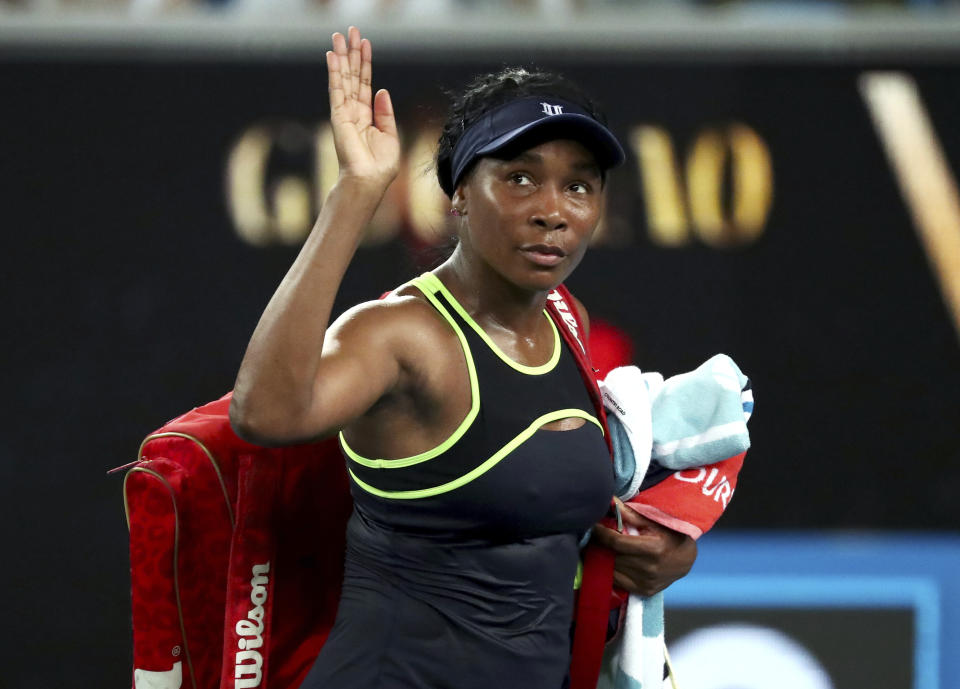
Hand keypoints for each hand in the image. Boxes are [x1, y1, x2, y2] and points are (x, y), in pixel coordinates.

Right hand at [326, 27, 400, 189]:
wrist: (368, 181)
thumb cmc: (380, 167)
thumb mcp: (390, 136)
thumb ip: (385, 113)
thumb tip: (382, 90)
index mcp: (367, 116)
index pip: (365, 84)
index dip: (365, 63)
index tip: (365, 43)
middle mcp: (353, 112)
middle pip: (353, 76)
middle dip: (351, 53)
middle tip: (350, 30)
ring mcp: (344, 112)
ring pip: (343, 78)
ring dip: (341, 56)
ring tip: (339, 35)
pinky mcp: (338, 116)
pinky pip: (336, 89)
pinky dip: (334, 71)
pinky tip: (332, 56)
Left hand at [591, 499, 697, 596]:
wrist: (685, 559)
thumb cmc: (670, 536)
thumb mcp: (653, 522)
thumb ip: (631, 515)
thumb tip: (611, 502)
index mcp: (652, 549)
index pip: (616, 542)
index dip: (601, 533)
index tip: (593, 526)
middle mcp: (648, 568)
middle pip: (612, 556)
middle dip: (600, 544)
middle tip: (595, 536)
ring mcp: (646, 582)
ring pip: (612, 569)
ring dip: (603, 558)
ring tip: (601, 547)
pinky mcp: (644, 591)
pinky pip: (617, 582)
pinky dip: (611, 570)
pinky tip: (610, 561)